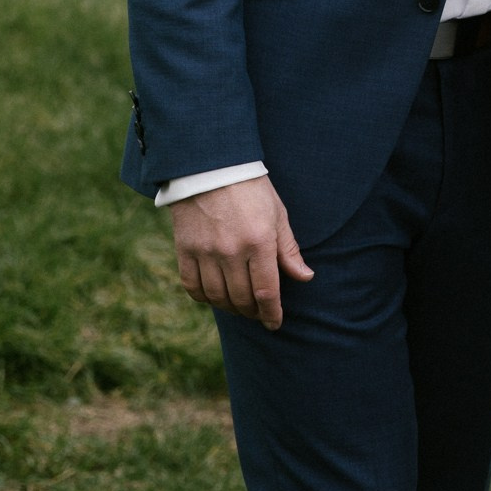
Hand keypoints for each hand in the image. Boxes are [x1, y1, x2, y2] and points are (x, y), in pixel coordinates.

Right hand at [169, 175, 311, 328]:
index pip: (266, 292)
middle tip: (259, 313)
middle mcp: (231, 251)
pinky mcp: (185, 249)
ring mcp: (205, 252)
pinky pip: (193, 287)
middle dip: (253, 312)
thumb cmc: (250, 188)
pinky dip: (205, 298)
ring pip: (218, 297)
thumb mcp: (277, 214)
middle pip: (242, 299)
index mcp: (259, 241)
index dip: (272, 314)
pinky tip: (215, 296)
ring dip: (231, 308)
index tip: (275, 323)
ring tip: (240, 306)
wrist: (209, 166)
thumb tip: (305, 277)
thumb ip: (289, 249)